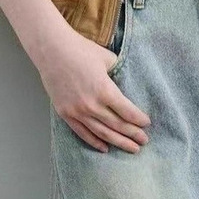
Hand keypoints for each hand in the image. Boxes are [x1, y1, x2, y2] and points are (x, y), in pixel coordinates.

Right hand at [38, 26, 151, 153]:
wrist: (52, 50)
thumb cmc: (80, 49)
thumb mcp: (106, 58)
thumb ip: (118, 71)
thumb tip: (125, 81)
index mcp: (104, 90)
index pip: (127, 111)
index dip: (138, 119)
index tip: (147, 124)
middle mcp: (92, 105)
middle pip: (117, 125)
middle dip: (133, 134)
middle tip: (144, 141)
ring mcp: (77, 111)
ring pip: (102, 133)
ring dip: (118, 142)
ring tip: (131, 148)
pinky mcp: (65, 114)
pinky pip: (83, 133)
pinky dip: (95, 142)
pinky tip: (105, 148)